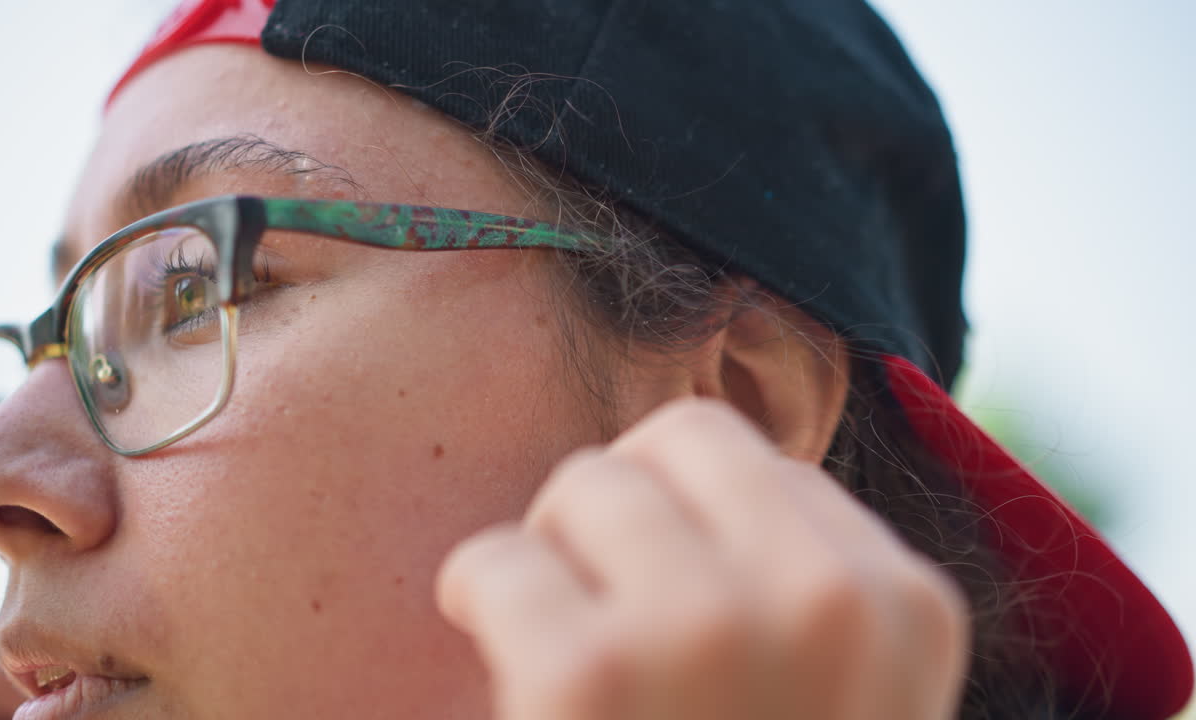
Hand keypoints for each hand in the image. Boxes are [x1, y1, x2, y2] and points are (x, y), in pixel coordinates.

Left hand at [437, 398, 968, 719]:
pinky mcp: (590, 678)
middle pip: (672, 443)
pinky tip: (508, 674)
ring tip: (560, 642)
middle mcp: (827, 602)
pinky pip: (498, 563)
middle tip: (601, 600)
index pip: (757, 461)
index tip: (668, 598)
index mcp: (901, 608)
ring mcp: (712, 632)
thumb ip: (797, 590)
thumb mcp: (828, 696)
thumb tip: (672, 464)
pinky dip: (481, 606)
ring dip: (551, 559)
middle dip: (620, 513)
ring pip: (585, 485)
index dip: (690, 528)